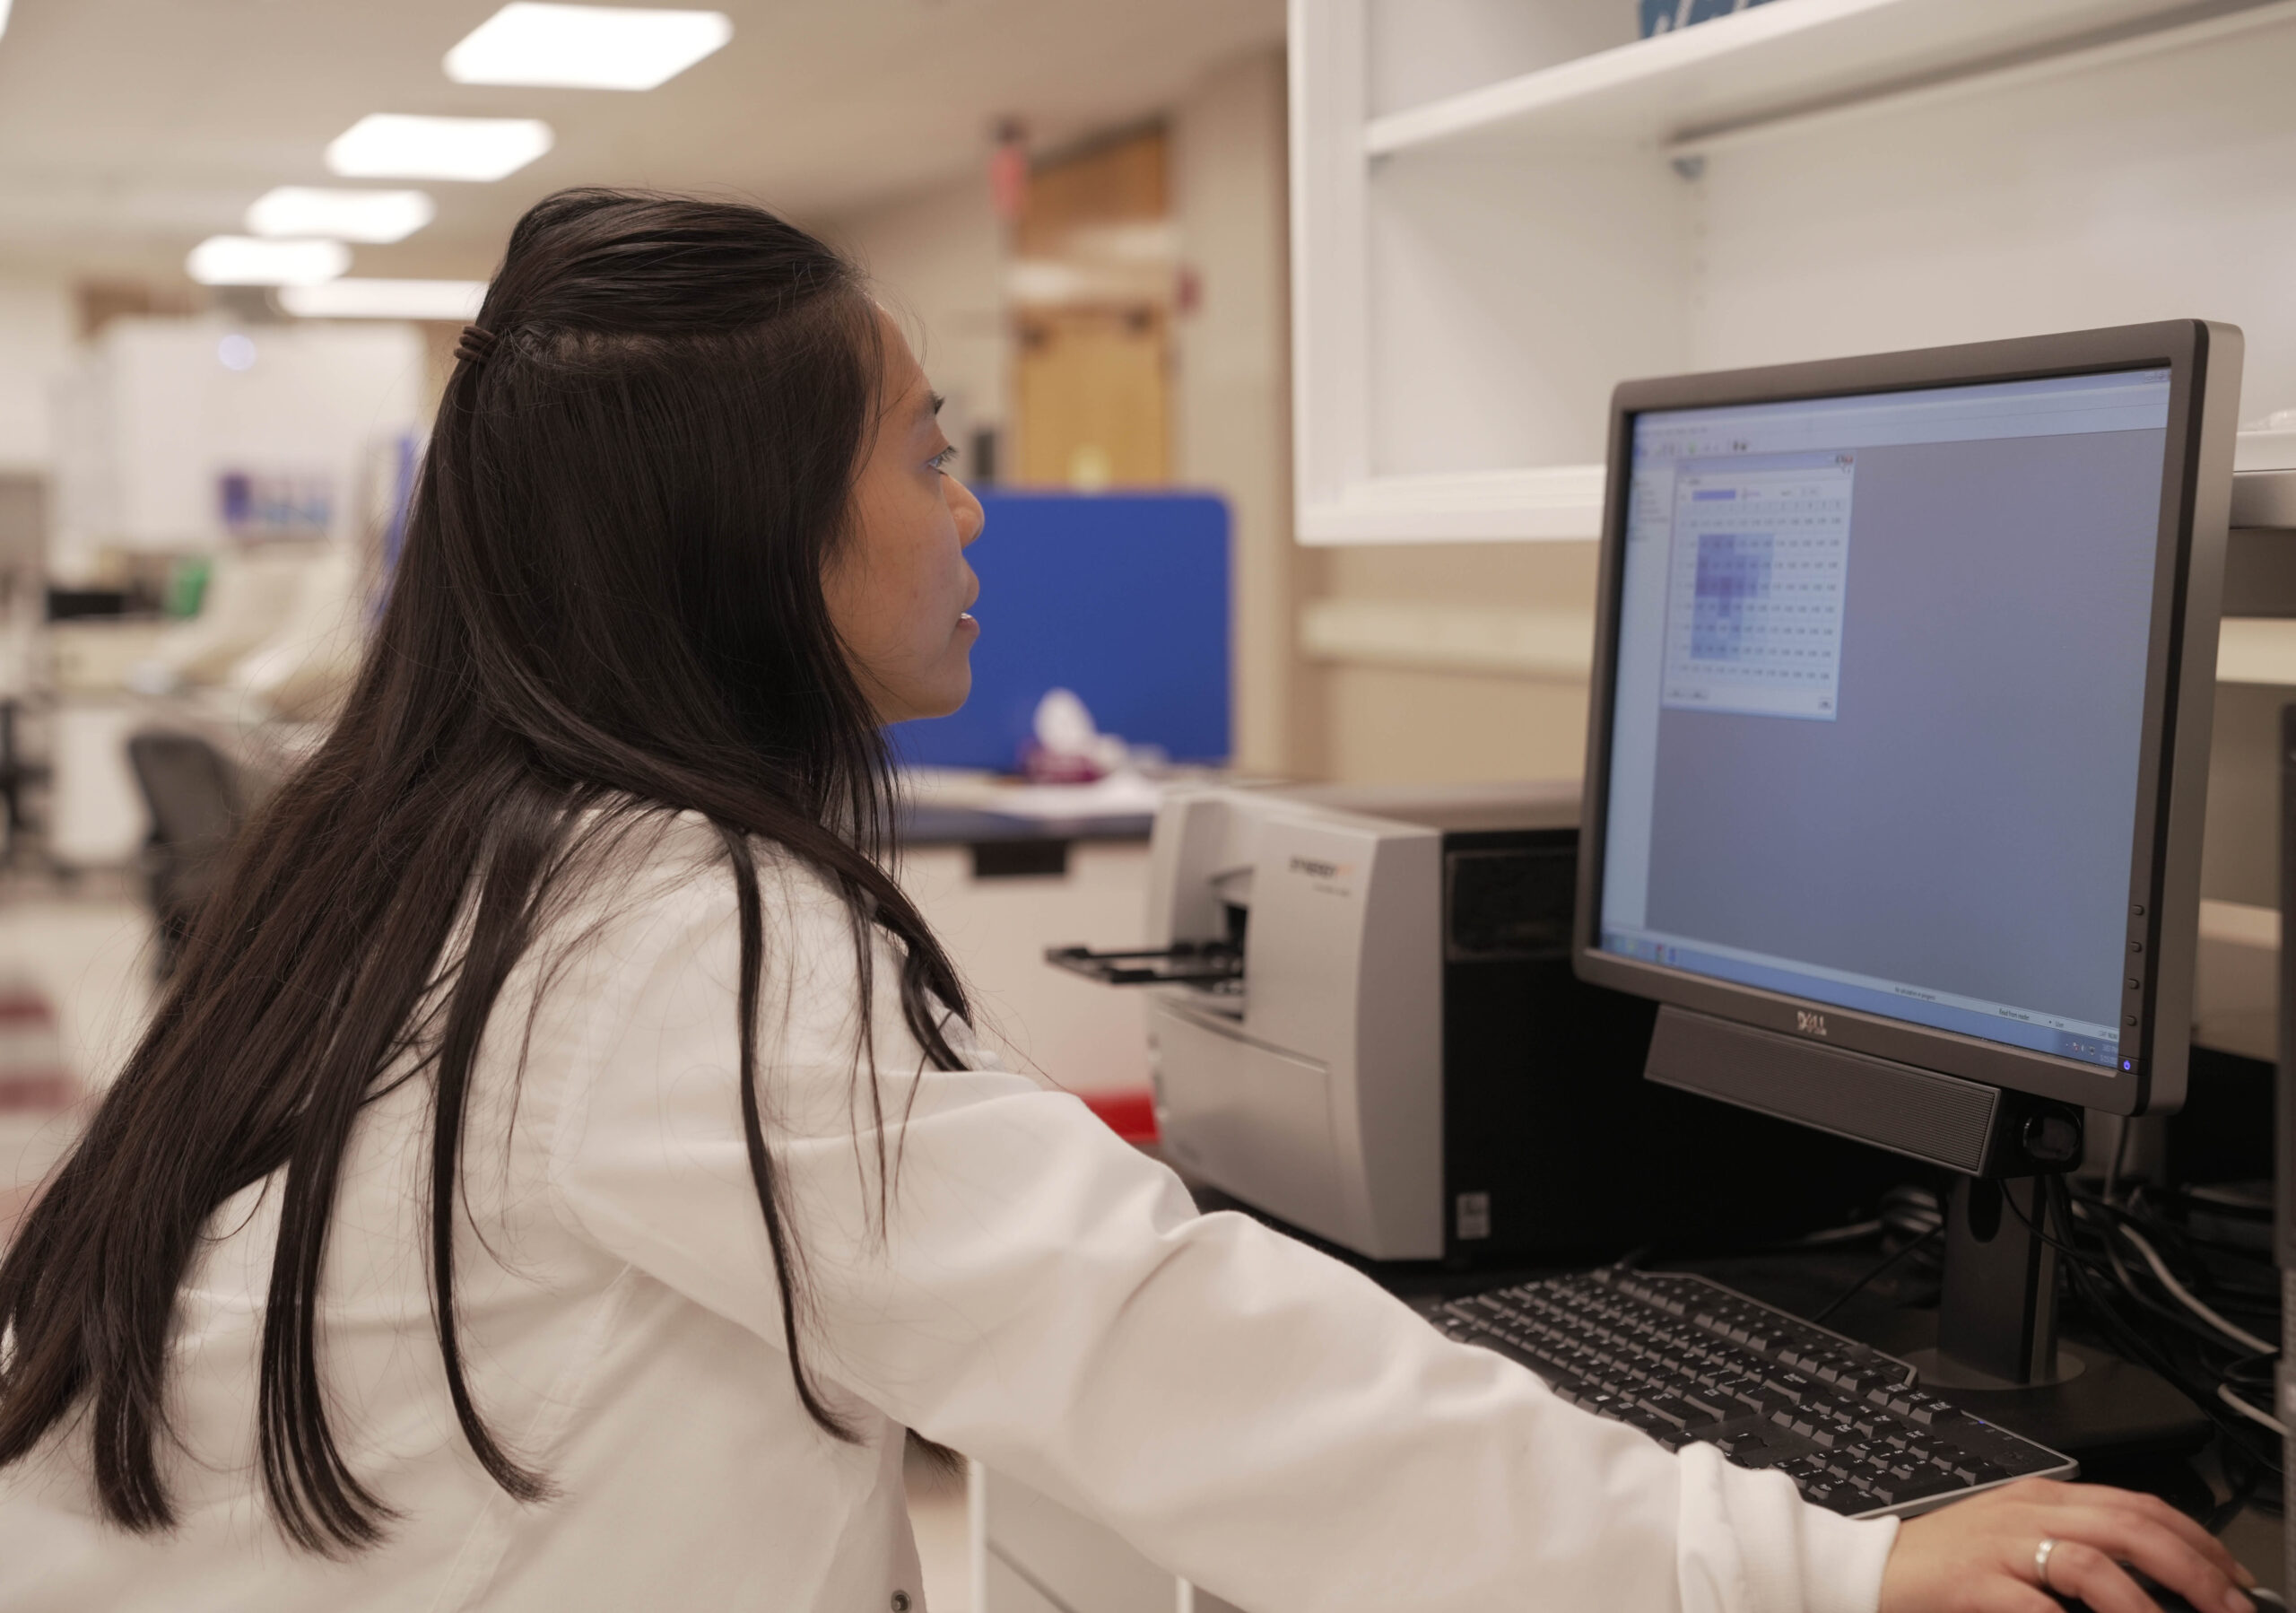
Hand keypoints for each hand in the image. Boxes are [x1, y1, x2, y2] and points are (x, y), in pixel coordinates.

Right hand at [1878, 1478, 2256, 1612]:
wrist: (1871, 1569)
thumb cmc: (1945, 1563)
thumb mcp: (2015, 1542)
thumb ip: (2074, 1550)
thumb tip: (2150, 1583)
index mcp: (2044, 1497)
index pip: (2140, 1505)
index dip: (2199, 1540)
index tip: (2236, 1579)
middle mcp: (2029, 1512)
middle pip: (2131, 1527)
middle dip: (2196, 1571)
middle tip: (2232, 1609)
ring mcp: (2003, 1545)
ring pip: (2096, 1561)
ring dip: (2149, 1605)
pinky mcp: (1977, 1583)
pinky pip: (2041, 1606)